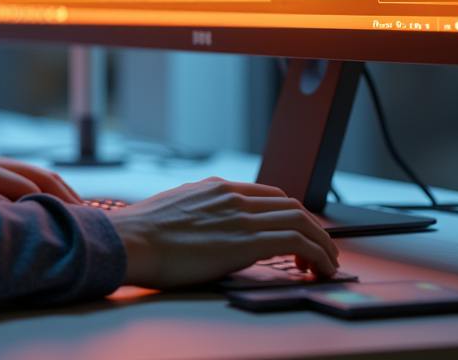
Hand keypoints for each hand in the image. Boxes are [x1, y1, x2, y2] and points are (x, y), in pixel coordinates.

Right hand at [107, 177, 338, 287]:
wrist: (131, 239)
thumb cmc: (142, 233)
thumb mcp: (174, 211)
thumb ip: (197, 213)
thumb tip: (205, 229)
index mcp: (215, 188)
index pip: (267, 195)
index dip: (288, 214)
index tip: (296, 233)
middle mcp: (232, 196)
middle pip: (289, 204)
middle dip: (312, 227)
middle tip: (319, 251)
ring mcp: (240, 216)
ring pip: (300, 219)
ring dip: (322, 242)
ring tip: (327, 264)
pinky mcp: (246, 240)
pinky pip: (296, 240)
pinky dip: (317, 253)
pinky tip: (320, 269)